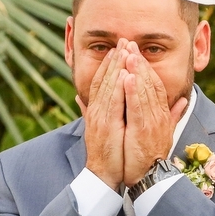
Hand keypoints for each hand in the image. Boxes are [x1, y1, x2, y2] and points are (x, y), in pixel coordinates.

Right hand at [75, 39, 128, 191]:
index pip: (104, 82)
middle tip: (122, 41)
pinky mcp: (106, 126)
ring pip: (108, 87)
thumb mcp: (108, 129)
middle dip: (114, 59)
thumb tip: (90, 100)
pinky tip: (123, 75)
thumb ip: (104, 113)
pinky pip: (112, 103)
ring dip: (115, 68)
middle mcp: (97, 111)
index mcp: (99, 111)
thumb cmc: (109, 154)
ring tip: (123, 50)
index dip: (111, 65)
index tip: (119, 49)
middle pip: (105, 80)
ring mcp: (100, 118)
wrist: (104, 175)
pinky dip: (117, 88)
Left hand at [122, 41, 187, 185]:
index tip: (137, 53)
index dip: (147, 68)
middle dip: (140, 62)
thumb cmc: (153, 157)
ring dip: (136, 71)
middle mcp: (160, 116)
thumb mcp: (166, 132)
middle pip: (151, 83)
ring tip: (129, 53)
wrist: (151, 178)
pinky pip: (137, 107)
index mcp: (163, 115)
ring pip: (145, 91)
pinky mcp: (143, 130)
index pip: (157, 86)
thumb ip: (173, 114)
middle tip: (130, 44)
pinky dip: (133, 91)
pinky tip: (127, 76)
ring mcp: (152, 122)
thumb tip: (183, 101)